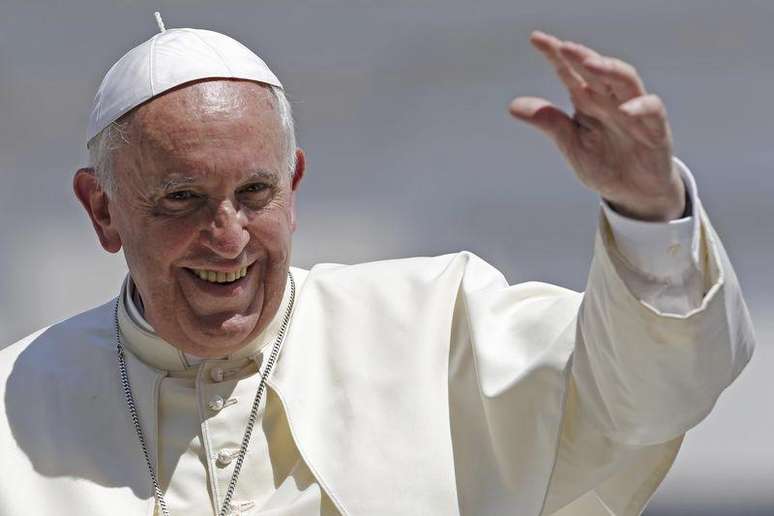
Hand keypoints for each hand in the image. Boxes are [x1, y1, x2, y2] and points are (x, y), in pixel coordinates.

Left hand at [509, 31, 684, 221]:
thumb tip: (513, 106)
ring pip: (625, 79)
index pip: (570, 72)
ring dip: (609, 69)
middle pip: (597, 69)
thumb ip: (549, 122)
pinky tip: (625, 109)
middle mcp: (610, 100)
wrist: (634, 192)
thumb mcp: (571, 144)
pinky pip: (651, 109)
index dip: (555, 54)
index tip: (536, 39)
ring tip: (590, 63)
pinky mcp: (655, 127)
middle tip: (563, 47)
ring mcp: (634, 110)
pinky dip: (640, 107)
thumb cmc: (604, 164)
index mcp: (587, 101)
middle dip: (581, 56)